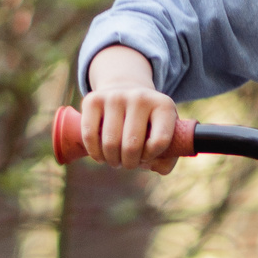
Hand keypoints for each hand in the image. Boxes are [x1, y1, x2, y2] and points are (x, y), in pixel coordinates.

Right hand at [79, 45, 181, 172]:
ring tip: (116, 160)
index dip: (151, 157)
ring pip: (110, 143)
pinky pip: (90, 135)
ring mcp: (115, 96)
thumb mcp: (167, 136)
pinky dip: (95, 153)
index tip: (147, 156)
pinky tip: (101, 157)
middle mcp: (140, 97)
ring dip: (113, 160)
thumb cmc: (149, 123)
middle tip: (129, 163)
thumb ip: (168, 159)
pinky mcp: (93, 99)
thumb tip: (150, 166)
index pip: (159, 142)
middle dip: (129, 163)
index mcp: (164, 106)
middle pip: (132, 146)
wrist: (126, 91)